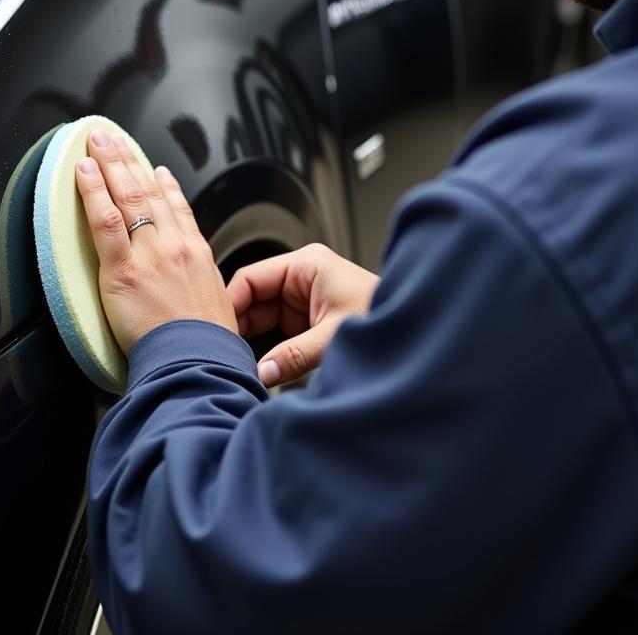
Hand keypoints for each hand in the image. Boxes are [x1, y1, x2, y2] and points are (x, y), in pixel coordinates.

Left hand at [75, 130, 236, 354]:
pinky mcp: (124, 269)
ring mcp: (150, 254)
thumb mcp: (217, 309)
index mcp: (198, 256)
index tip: (156, 172)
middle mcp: (175, 247)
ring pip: (128, 197)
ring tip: (96, 144)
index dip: (165, 186)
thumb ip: (199, 291)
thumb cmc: (205, 348)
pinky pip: (105, 221)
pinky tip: (84, 173)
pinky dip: (94, 192)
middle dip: (129, 162)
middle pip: (149, 193)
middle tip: (113, 140)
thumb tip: (192, 295)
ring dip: (111, 164)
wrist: (198, 364)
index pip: (179, 210)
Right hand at [227, 244, 377, 387]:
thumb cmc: (387, 317)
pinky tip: (260, 365)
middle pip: (253, 298)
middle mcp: (303, 278)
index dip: (230, 306)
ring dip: (253, 340)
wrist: (421, 330)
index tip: (216, 332)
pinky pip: (278, 331)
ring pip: (263, 317)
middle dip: (239, 326)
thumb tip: (261, 372)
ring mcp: (306, 299)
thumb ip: (293, 355)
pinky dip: (268, 348)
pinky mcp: (311, 320)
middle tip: (222, 353)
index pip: (250, 278)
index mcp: (306, 265)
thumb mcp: (334, 338)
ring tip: (237, 361)